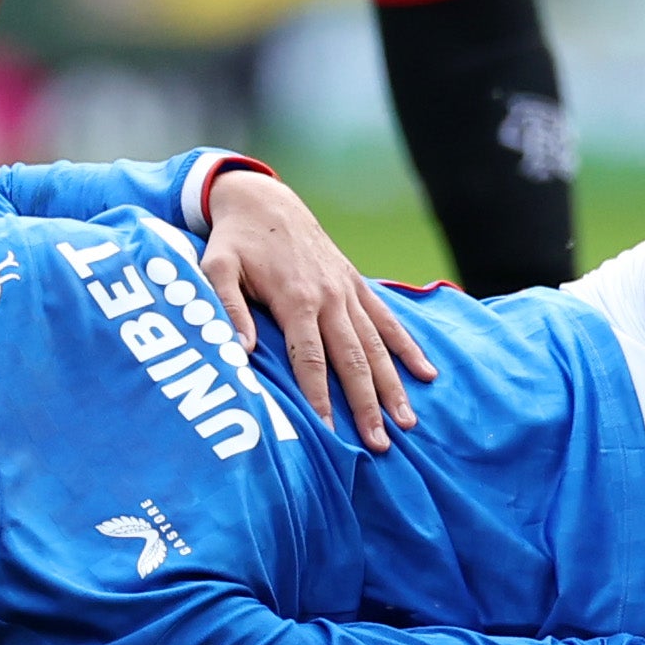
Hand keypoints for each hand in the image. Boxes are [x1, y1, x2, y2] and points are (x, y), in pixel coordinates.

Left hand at [197, 169, 435, 451]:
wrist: (264, 200)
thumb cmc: (234, 240)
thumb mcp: (217, 267)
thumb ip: (228, 308)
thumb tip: (241, 351)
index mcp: (296, 299)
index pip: (311, 360)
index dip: (321, 399)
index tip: (330, 435)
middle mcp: (330, 297)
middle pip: (353, 360)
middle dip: (367, 405)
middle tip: (381, 444)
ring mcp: (348, 290)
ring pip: (376, 345)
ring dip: (392, 385)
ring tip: (407, 422)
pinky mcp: (356, 284)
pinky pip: (387, 319)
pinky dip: (407, 346)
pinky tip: (426, 373)